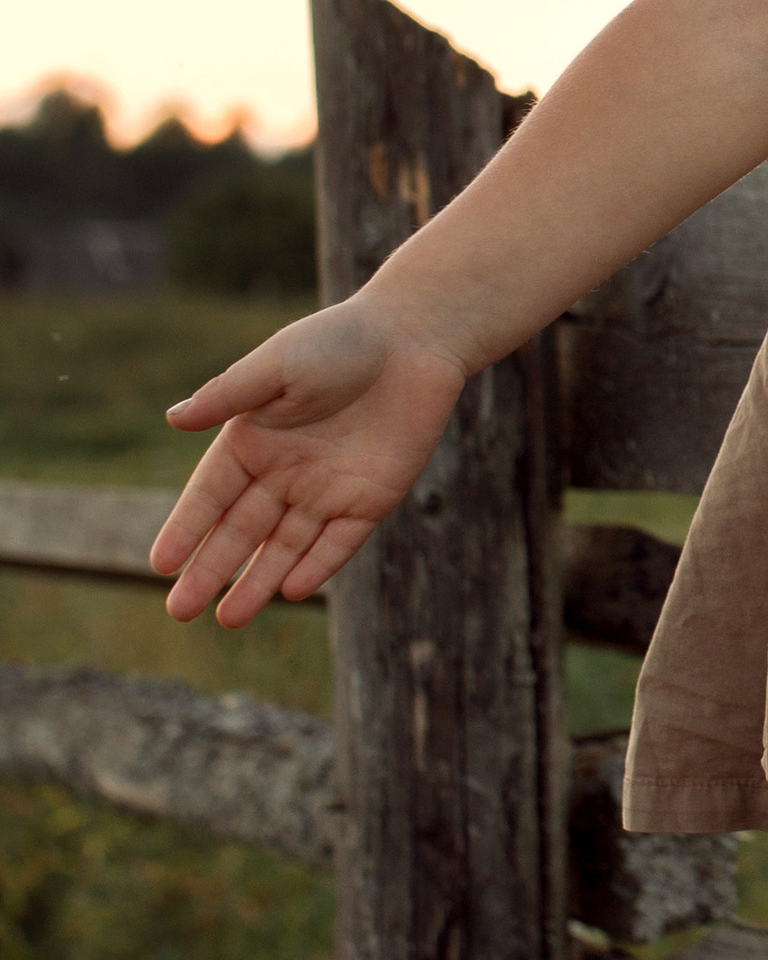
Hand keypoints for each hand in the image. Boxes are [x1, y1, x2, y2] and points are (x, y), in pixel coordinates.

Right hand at [150, 303, 472, 627]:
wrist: (414, 341)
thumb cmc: (340, 342)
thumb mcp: (278, 364)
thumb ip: (230, 394)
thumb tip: (174, 418)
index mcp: (252, 440)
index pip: (210, 496)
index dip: (187, 529)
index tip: (161, 564)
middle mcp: (284, 472)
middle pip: (240, 532)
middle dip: (211, 570)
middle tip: (180, 611)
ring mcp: (326, 490)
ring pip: (285, 547)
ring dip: (258, 582)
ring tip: (228, 619)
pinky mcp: (370, 500)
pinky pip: (338, 542)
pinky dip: (316, 566)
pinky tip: (292, 591)